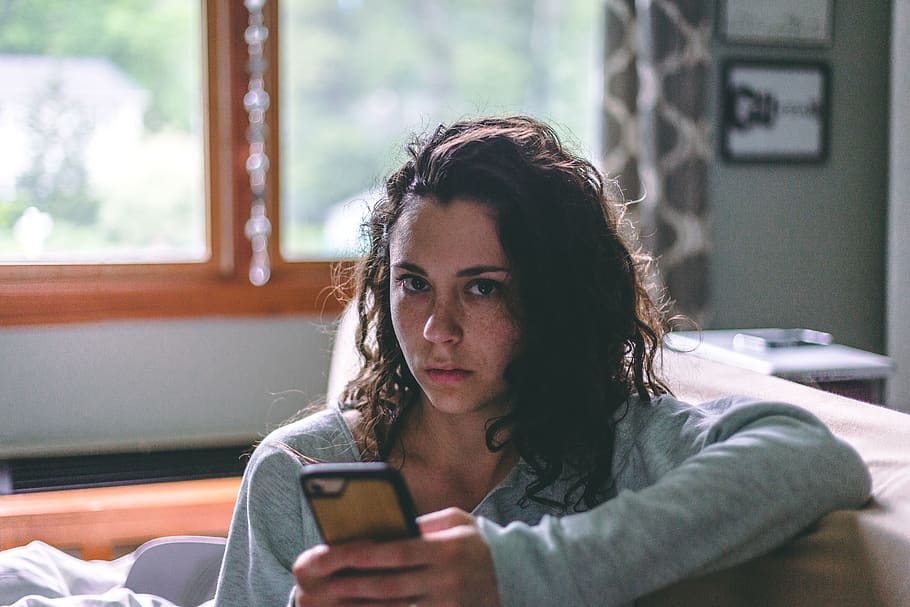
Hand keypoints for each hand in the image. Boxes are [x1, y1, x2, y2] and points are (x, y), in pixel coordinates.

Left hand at [293, 507, 499, 606]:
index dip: (365, 555)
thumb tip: (387, 526)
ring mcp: (448, 604)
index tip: (337, 553)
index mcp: (446, 549)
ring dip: (365, 606)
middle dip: (355, 584)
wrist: (516, 575)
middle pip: (390, 586)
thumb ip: (423, 524)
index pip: (397, 552)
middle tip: (328, 582)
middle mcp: (446, 579)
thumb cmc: (478, 542)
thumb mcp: (457, 522)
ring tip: (339, 600)